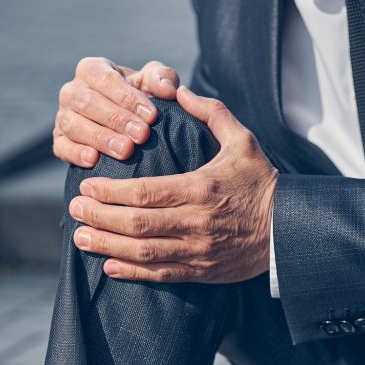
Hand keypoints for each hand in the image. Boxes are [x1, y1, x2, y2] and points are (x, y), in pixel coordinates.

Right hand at [53, 57, 180, 166]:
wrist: (128, 122)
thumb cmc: (140, 97)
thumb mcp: (153, 83)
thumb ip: (162, 79)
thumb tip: (167, 90)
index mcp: (92, 70)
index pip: (105, 79)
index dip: (127, 97)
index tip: (151, 116)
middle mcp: (72, 91)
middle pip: (87, 102)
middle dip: (116, 119)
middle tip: (142, 135)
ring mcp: (64, 116)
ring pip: (73, 124)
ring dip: (100, 138)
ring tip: (125, 151)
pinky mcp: (60, 141)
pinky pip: (62, 147)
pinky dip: (75, 153)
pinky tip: (94, 160)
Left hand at [68, 87, 278, 283]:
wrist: (290, 231)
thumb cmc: (264, 184)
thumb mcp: (243, 142)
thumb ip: (211, 113)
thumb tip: (178, 89)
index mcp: (201, 189)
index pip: (144, 192)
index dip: (110, 192)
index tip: (87, 186)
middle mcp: (196, 222)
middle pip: (136, 223)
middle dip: (99, 217)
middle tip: (74, 209)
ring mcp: (198, 251)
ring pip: (144, 252)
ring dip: (107, 245)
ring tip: (81, 237)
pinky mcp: (202, 271)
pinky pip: (161, 274)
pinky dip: (132, 271)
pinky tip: (110, 265)